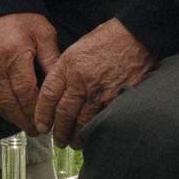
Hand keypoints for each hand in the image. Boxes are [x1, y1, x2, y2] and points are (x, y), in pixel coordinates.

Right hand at [0, 13, 59, 136]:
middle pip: (9, 103)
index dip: (36, 111)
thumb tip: (62, 86)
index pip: (25, 92)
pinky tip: (14, 112)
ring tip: (28, 126)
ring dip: (13, 117)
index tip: (47, 122)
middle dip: (24, 120)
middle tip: (38, 132)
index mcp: (14, 57)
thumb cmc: (23, 18)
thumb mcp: (44, 35)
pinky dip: (3, 107)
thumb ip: (52, 61)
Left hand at [35, 19, 153, 145]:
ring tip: (72, 143)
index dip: (42, 114)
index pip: (48, 96)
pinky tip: (92, 136)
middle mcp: (81, 80)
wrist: (137, 36)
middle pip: (63, 114)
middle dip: (59, 131)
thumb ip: (66, 70)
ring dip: (75, 136)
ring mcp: (100, 92)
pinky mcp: (117, 99)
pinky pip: (101, 120)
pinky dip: (95, 131)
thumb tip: (58, 92)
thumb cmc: (108, 40)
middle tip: (57, 140)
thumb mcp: (78, 48)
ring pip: (82, 122)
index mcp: (68, 65)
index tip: (42, 125)